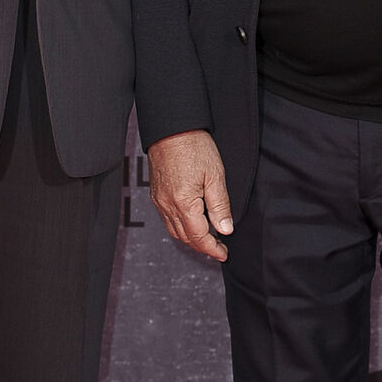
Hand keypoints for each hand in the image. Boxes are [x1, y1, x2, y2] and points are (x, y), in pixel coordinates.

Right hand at [147, 130, 232, 261]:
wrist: (171, 128)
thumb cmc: (193, 147)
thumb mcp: (215, 176)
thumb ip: (220, 206)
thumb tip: (225, 229)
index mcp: (184, 203)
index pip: (199, 237)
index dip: (213, 249)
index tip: (224, 253)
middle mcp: (167, 205)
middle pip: (185, 238)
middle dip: (202, 247)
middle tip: (219, 248)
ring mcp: (159, 200)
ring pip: (174, 231)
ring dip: (191, 239)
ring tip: (208, 238)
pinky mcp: (156, 193)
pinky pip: (167, 219)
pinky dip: (180, 227)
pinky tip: (191, 223)